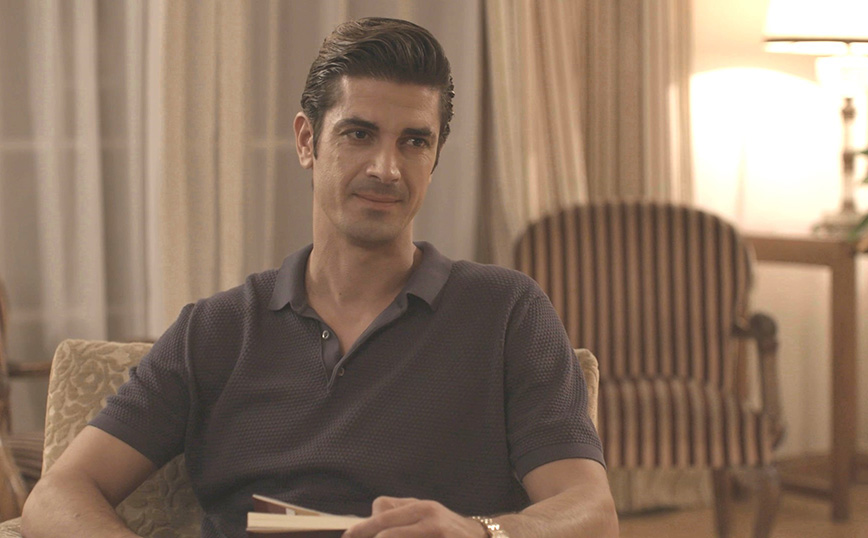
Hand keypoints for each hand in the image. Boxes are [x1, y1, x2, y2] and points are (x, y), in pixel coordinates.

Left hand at [342, 496, 486, 537]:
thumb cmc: (447, 527)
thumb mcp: (425, 512)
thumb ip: (400, 511)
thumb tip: (371, 515)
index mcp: (422, 507)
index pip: (383, 515)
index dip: (362, 529)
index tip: (348, 537)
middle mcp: (430, 519)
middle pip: (386, 531)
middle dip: (368, 537)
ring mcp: (438, 534)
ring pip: (394, 537)